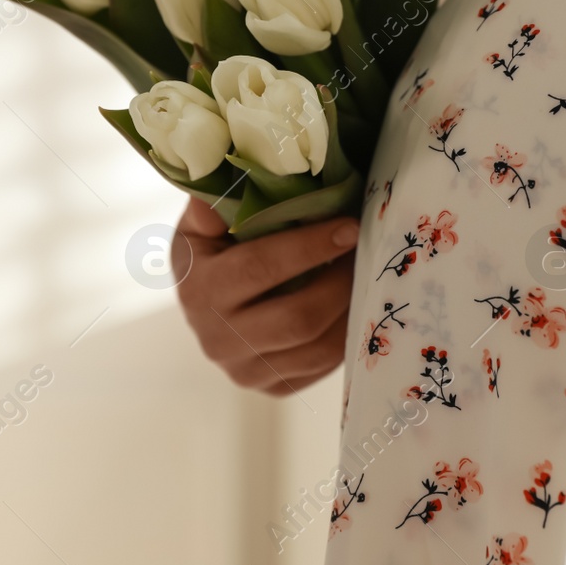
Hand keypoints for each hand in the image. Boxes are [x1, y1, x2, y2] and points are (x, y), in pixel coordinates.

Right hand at [172, 196, 357, 394]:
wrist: (203, 307)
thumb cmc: (210, 254)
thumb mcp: (202, 224)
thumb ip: (215, 204)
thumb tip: (238, 175)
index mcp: (199, 292)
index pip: (260, 268)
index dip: (309, 247)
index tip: (349, 226)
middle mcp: (218, 340)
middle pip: (298, 318)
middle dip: (340, 282)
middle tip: (365, 252)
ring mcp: (245, 371)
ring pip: (317, 347)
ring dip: (350, 309)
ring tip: (365, 276)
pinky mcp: (272, 389)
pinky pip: (321, 366)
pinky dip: (346, 334)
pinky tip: (354, 304)